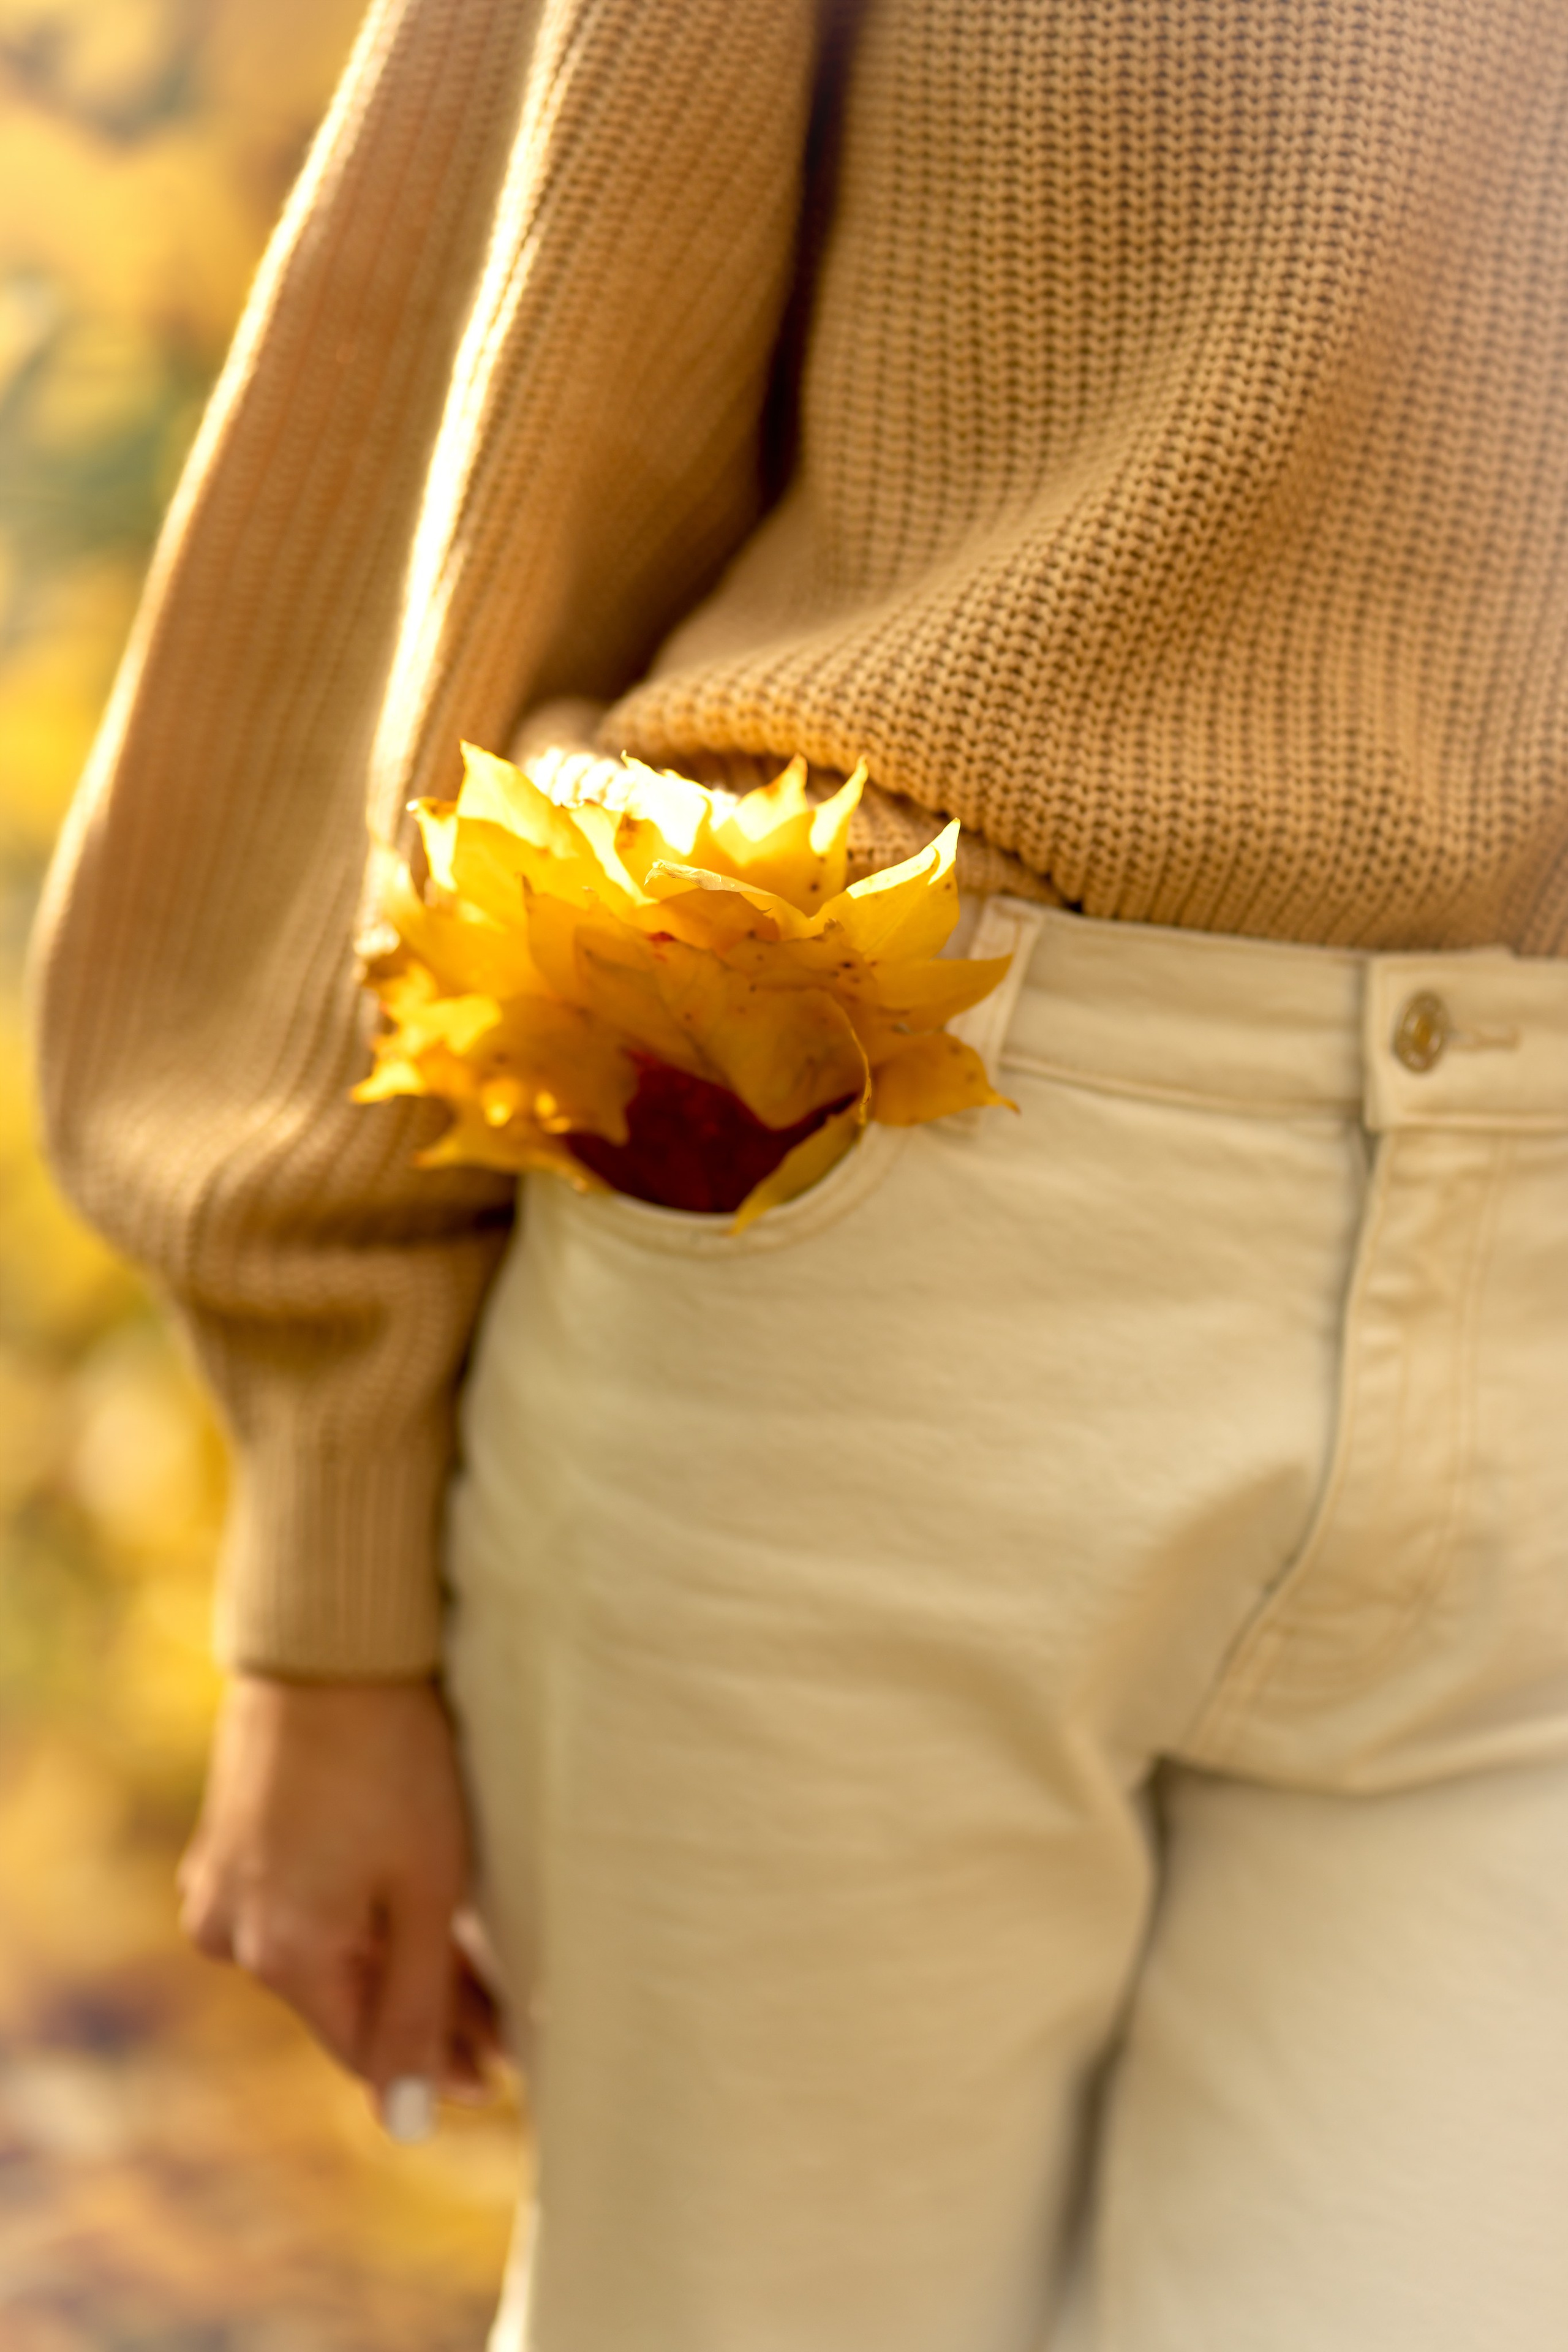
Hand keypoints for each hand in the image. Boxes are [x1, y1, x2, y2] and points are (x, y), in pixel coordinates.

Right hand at [178, 1672, 503, 2134]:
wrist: (331, 1650)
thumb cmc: (393, 1763)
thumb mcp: (424, 1892)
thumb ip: (417, 2006)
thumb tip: (412, 2119)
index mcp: (278, 1955)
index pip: (365, 2048)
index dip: (437, 2066)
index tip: (500, 2079)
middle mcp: (231, 1934)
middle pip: (346, 2001)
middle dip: (427, 2014)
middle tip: (505, 2031)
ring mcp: (221, 1888)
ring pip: (328, 1954)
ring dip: (397, 1966)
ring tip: (478, 1978)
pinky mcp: (229, 1846)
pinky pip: (303, 1909)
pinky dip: (360, 1919)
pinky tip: (415, 1918)